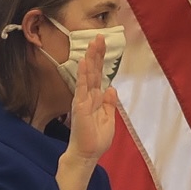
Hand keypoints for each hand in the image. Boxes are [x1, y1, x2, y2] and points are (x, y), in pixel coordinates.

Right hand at [66, 35, 117, 164]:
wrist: (88, 153)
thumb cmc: (97, 138)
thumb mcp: (108, 118)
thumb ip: (109, 103)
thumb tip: (111, 88)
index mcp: (97, 98)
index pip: (98, 75)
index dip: (100, 60)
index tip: (103, 44)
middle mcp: (88, 96)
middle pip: (92, 71)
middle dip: (96, 54)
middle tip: (99, 36)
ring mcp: (82, 100)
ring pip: (87, 76)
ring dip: (90, 60)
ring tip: (92, 44)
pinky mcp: (79, 107)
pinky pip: (80, 89)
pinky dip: (82, 76)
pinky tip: (82, 63)